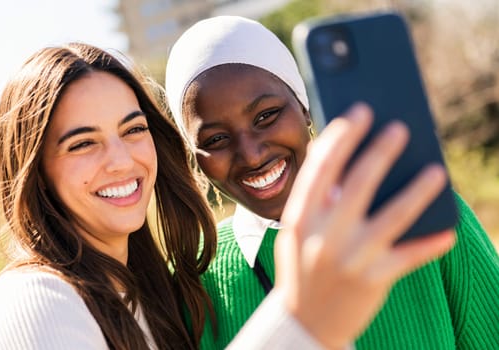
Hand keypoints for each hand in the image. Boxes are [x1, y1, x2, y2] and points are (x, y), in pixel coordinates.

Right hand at [274, 103, 454, 348]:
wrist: (304, 324)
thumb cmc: (302, 268)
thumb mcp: (297, 233)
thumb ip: (315, 200)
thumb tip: (343, 159)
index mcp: (302, 219)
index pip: (321, 168)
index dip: (342, 137)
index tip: (360, 112)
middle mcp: (325, 236)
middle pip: (359, 183)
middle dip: (381, 150)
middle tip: (400, 128)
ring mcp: (351, 258)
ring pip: (393, 216)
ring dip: (417, 190)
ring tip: (436, 171)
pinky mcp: (374, 281)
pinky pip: (409, 257)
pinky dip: (429, 243)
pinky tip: (446, 230)